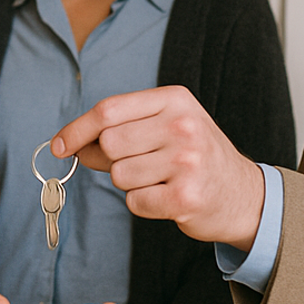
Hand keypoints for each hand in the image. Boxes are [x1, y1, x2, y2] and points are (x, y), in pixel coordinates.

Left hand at [52, 86, 265, 251]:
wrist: (243, 194)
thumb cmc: (195, 158)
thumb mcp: (163, 129)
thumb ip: (119, 132)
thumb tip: (67, 144)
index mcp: (174, 99)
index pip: (109, 110)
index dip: (76, 129)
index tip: (59, 146)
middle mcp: (182, 125)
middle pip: (110, 143)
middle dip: (112, 160)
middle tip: (139, 165)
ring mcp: (186, 160)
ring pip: (119, 175)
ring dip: (130, 184)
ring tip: (161, 179)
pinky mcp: (185, 196)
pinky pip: (134, 201)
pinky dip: (143, 203)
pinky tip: (167, 197)